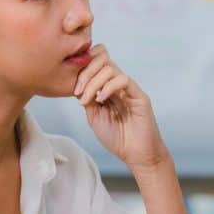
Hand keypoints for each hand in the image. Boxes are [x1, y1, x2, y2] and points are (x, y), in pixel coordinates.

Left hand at [73, 45, 168, 170]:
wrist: (137, 155)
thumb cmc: (117, 138)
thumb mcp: (94, 116)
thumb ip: (87, 98)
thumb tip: (76, 82)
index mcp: (107, 87)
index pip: (96, 62)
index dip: (83, 69)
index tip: (74, 89)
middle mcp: (118, 84)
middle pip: (102, 58)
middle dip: (85, 72)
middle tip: (78, 92)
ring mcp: (129, 89)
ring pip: (110, 67)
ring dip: (93, 82)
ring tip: (87, 100)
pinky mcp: (139, 95)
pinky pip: (123, 79)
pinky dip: (108, 87)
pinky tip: (101, 100)